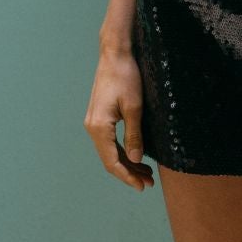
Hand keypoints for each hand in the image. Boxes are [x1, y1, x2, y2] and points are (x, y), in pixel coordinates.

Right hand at [84, 44, 154, 190]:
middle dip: (129, 173)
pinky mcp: (99, 117)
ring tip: (146, 173)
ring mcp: (94, 122)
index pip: (112, 161)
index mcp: (99, 127)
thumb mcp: (135, 108)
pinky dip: (122, 152)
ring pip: (109, 152)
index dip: (127, 176)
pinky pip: (109, 142)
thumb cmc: (126, 77)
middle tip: (149, 182)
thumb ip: (134, 135)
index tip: (142, 186)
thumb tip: (135, 159)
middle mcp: (92, 127)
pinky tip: (136, 156)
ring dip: (126, 163)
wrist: (115, 55)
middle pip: (109, 160)